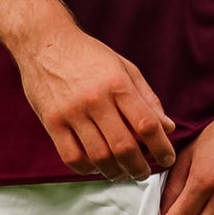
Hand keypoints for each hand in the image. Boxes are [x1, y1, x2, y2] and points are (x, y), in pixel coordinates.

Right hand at [12, 25, 175, 178]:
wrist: (45, 41)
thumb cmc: (89, 55)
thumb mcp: (125, 68)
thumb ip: (147, 99)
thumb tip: (168, 127)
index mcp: (118, 84)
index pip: (146, 124)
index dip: (161, 147)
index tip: (167, 159)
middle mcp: (95, 99)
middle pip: (124, 146)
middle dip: (138, 167)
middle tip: (143, 172)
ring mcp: (71, 112)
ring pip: (98, 156)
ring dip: (114, 172)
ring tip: (121, 173)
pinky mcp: (51, 121)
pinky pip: (71, 156)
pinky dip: (87, 169)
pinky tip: (95, 167)